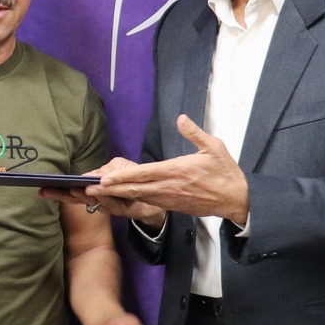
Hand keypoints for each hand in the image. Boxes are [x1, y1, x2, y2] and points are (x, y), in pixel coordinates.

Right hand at [41, 159, 166, 229]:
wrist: (155, 195)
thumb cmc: (132, 179)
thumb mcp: (117, 168)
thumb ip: (103, 172)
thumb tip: (87, 177)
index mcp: (94, 187)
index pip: (73, 187)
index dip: (58, 189)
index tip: (42, 187)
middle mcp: (98, 198)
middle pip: (76, 197)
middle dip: (61, 195)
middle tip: (45, 192)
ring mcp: (109, 205)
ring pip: (91, 201)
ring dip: (81, 196)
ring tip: (70, 191)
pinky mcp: (122, 210)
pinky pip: (110, 203)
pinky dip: (102, 198)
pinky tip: (93, 191)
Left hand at [88, 117, 247, 225]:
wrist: (236, 199)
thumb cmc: (225, 173)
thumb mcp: (214, 147)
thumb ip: (195, 133)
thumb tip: (181, 118)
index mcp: (177, 171)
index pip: (144, 174)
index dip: (122, 177)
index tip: (105, 178)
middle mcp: (169, 186)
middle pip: (135, 189)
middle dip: (111, 189)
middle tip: (89, 189)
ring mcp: (170, 198)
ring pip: (138, 197)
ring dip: (117, 195)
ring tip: (97, 194)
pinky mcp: (172, 205)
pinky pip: (148, 202)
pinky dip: (131, 200)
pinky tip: (119, 198)